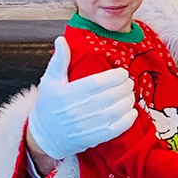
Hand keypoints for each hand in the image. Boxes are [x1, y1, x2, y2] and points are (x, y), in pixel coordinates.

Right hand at [26, 36, 138, 159]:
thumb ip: (59, 60)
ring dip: (127, 101)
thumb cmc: (48, 105)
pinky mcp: (93, 138)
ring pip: (114, 112)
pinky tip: (132, 111)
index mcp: (66, 94)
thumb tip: (61, 40)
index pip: (96, 83)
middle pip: (108, 97)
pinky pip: (114, 129)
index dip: (114, 77)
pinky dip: (127, 120)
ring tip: (131, 94)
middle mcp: (76, 111)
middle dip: (124, 87)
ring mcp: (85, 127)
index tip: (122, 72)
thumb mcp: (49, 80)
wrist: (45, 136)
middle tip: (129, 81)